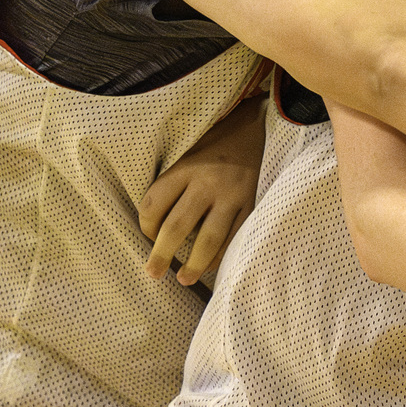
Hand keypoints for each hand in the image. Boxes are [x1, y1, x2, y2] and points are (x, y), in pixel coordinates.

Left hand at [139, 98, 266, 285]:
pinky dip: (220, 256)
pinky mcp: (253, 204)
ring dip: (193, 265)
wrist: (260, 126)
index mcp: (186, 166)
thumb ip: (176, 183)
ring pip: (209, 239)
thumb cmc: (218, 142)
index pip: (154, 203)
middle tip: (152, 273)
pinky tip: (209, 266)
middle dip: (161, 255)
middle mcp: (208, 181)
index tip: (147, 235)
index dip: (145, 225)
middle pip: (177, 226)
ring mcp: (233, 195)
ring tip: (183, 280)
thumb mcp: (190, 152)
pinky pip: (234, 238)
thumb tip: (159, 225)